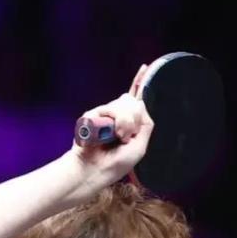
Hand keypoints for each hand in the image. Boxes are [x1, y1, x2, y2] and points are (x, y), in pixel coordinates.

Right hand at [70, 64, 154, 186]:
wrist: (94, 170)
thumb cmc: (116, 164)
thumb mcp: (140, 147)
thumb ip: (145, 125)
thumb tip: (140, 102)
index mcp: (128, 123)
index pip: (135, 101)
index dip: (139, 84)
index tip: (144, 67)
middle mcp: (115, 116)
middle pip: (131, 102)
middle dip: (132, 119)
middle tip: (125, 138)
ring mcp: (103, 115)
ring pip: (120, 105)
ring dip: (123, 123)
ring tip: (117, 139)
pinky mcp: (91, 116)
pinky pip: (107, 110)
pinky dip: (111, 123)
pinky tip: (105, 136)